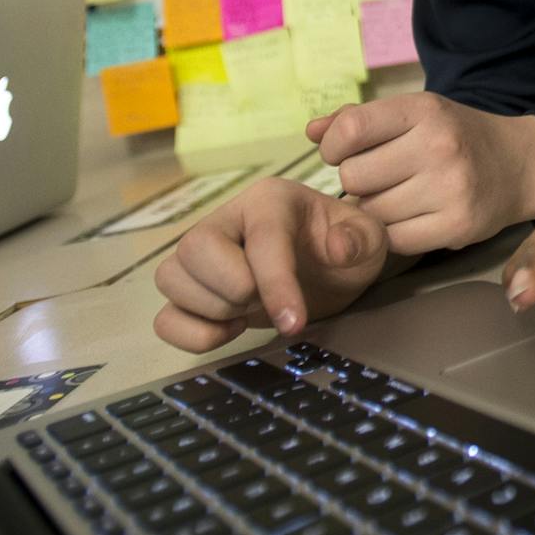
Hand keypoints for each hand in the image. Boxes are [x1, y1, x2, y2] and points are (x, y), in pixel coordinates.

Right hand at [152, 178, 389, 352]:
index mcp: (269, 201)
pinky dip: (190, 333)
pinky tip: (229, 330)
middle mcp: (226, 221)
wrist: (332, 269)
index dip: (275, 284)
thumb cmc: (346, 248)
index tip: (293, 322)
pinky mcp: (192, 294)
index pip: (260, 239)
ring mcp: (202, 258)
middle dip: (233, 288)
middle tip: (266, 300)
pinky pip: (164, 318)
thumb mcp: (371, 239)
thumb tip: (337, 248)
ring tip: (251, 311)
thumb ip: (360, 239)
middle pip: (194, 248)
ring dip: (213, 309)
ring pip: (171, 279)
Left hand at [309, 94, 534, 254]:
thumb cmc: (455, 136)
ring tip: (399, 197)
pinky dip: (394, 233)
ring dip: (375, 210)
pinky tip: (411, 218)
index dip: (334, 147)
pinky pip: (395, 240)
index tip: (343, 153)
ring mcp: (451, 188)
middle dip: (358, 182)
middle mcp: (439, 145)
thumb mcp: (415, 114)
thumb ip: (360, 120)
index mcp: (424, 110)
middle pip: (354, 176)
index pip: (351, 129)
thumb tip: (310, 132)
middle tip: (381, 179)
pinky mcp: (458, 226)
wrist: (520, 165)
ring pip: (371, 212)